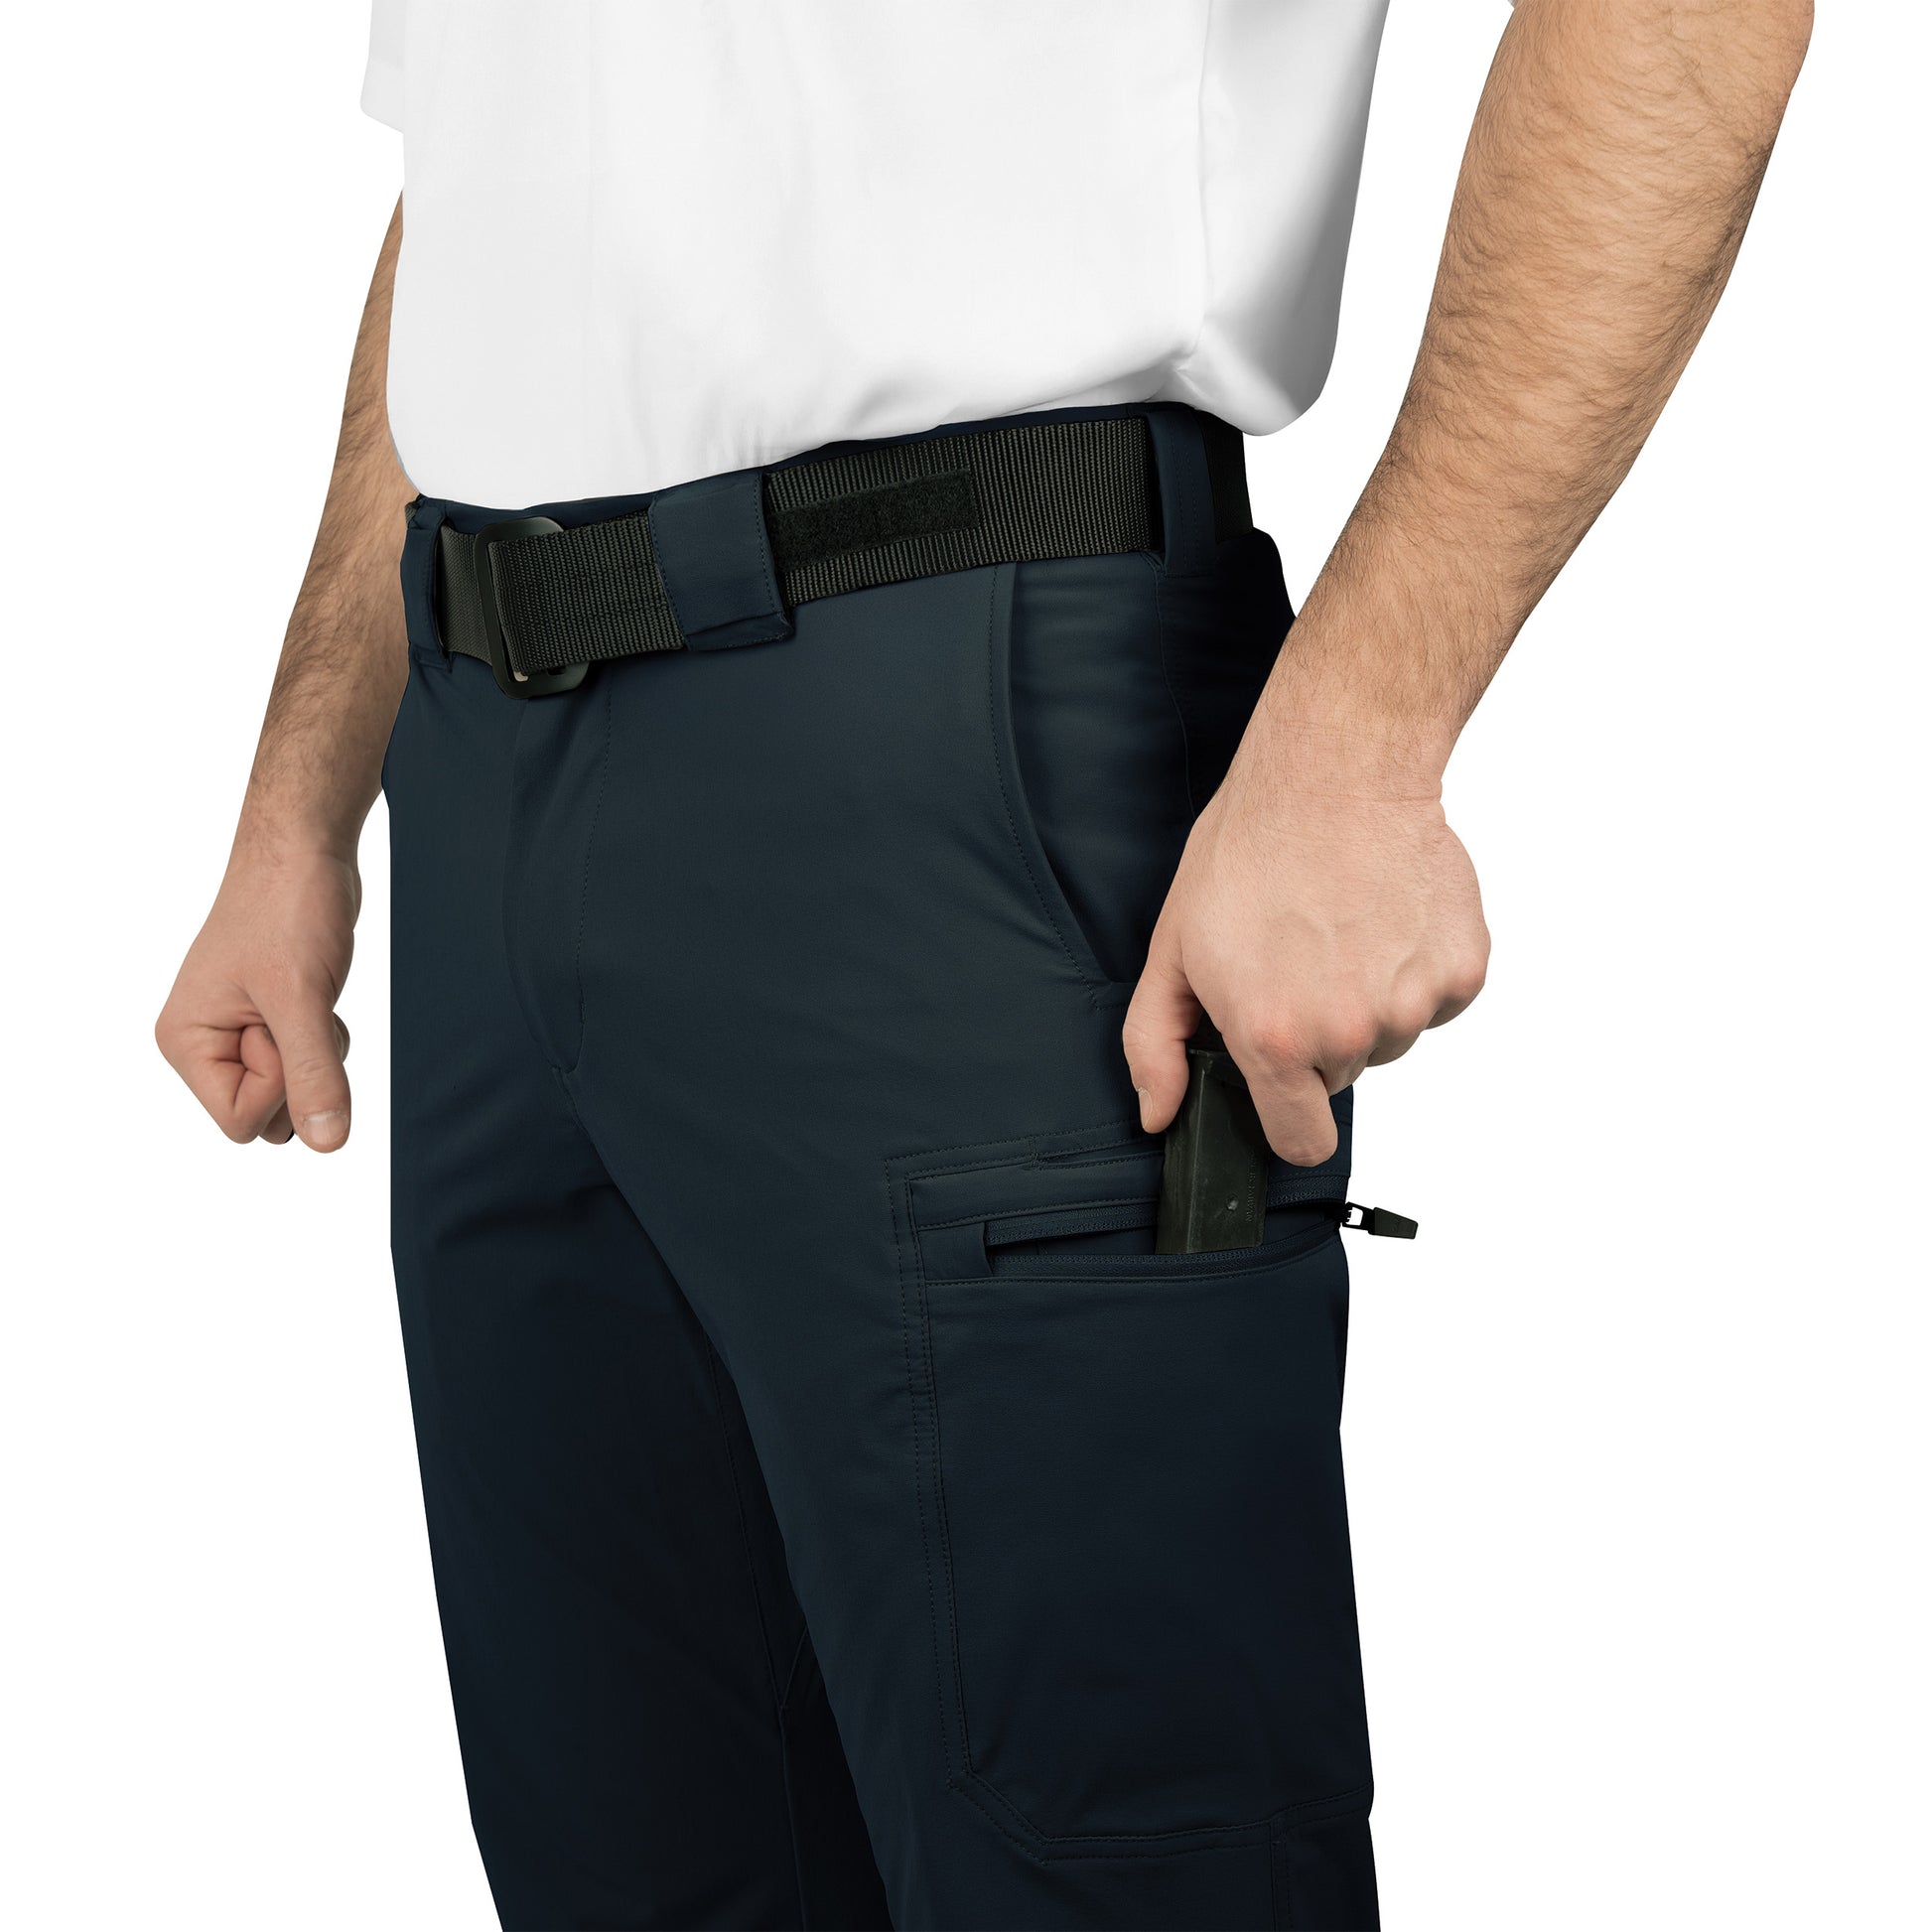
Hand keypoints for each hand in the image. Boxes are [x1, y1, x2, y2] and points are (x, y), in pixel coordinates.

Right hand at [156, 839, 359, 1150]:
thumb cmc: (288, 909)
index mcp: (185, 1042)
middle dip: (299, 1071)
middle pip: (266, 1117)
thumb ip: (314, 1074)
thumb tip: (329, 1144)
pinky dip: (324, 1039)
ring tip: (308, 995)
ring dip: (318, 1054)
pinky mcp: (271, 1021)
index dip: (279, 1084)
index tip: (281, 1023)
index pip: (240, 1122)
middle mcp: (203, 1044)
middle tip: (298, 1006)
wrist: (303, 850)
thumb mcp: (302, 998)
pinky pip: (306, 1064)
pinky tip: (318, 995)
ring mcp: (237, 1034)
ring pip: (291, 1094)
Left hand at [1123, 745, 1489, 1165]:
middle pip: (1341, 1078)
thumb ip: (1156, 1045)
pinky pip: (1437, 999)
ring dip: (1368, 999)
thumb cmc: (1248, 853)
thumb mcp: (1173, 949)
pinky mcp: (1464, 969)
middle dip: (1318, 1036)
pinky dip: (1415, 969)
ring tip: (1339, 928)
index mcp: (1278, 1040)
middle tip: (1297, 960)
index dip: (1287, 1113)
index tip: (1280, 1077)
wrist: (1333, 773)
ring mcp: (1415, 1002)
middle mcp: (1352, 1033)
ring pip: (1390, 1036)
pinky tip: (1382, 917)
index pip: (1301, 1143)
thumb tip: (1159, 1114)